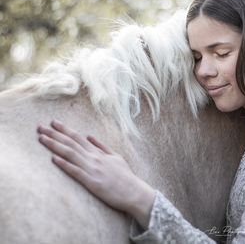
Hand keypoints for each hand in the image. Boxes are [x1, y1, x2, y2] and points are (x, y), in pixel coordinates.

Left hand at [37, 120, 155, 228]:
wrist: (134, 192)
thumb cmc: (125, 177)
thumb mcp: (116, 157)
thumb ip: (102, 146)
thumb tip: (89, 135)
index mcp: (99, 152)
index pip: (78, 137)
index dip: (64, 129)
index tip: (53, 122)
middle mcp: (94, 158)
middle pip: (71, 143)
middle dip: (54, 134)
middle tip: (40, 126)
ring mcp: (93, 169)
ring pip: (71, 154)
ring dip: (55, 145)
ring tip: (41, 138)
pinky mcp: (92, 182)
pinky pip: (75, 172)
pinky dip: (64, 164)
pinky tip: (53, 159)